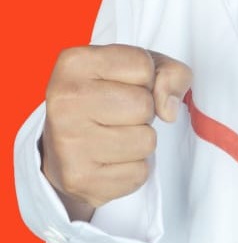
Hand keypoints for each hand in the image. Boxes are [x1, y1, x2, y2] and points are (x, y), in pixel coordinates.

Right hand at [41, 44, 191, 220]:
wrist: (65, 150)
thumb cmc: (108, 99)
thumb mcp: (139, 70)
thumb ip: (168, 72)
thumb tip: (168, 109)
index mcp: (75, 63)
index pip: (142, 64)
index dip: (146, 78)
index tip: (123, 85)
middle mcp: (64, 100)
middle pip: (144, 104)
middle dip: (144, 111)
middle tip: (119, 114)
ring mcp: (67, 142)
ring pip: (146, 141)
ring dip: (140, 140)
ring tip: (115, 136)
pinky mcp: (78, 179)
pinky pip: (138, 173)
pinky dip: (133, 168)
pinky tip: (109, 160)